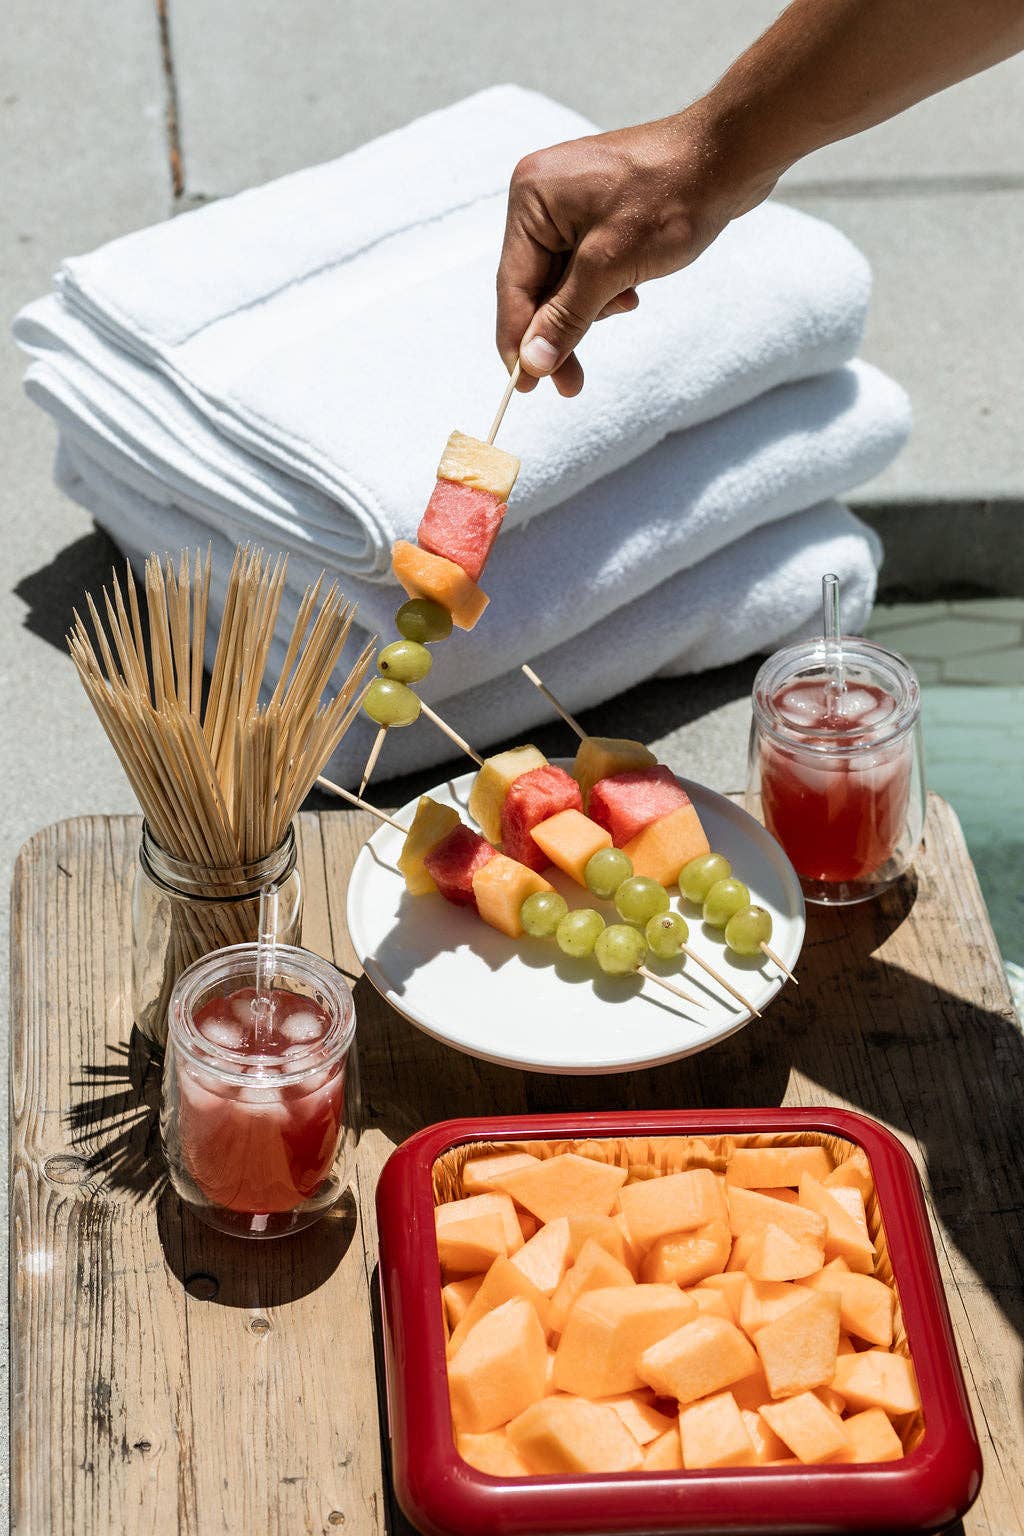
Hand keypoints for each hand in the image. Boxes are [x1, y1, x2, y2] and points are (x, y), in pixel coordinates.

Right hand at [496, 107, 774, 395]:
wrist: (731, 157)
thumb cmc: (672, 198)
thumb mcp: (611, 267)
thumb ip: (565, 317)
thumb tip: (531, 364)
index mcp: (532, 198)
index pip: (513, 285)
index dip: (517, 341)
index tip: (523, 388)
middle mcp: (543, 196)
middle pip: (536, 287)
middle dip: (559, 331)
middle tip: (571, 386)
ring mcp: (571, 201)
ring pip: (564, 282)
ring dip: (591, 308)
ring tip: (628, 301)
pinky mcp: (600, 210)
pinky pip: (586, 266)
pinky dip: (605, 288)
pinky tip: (632, 291)